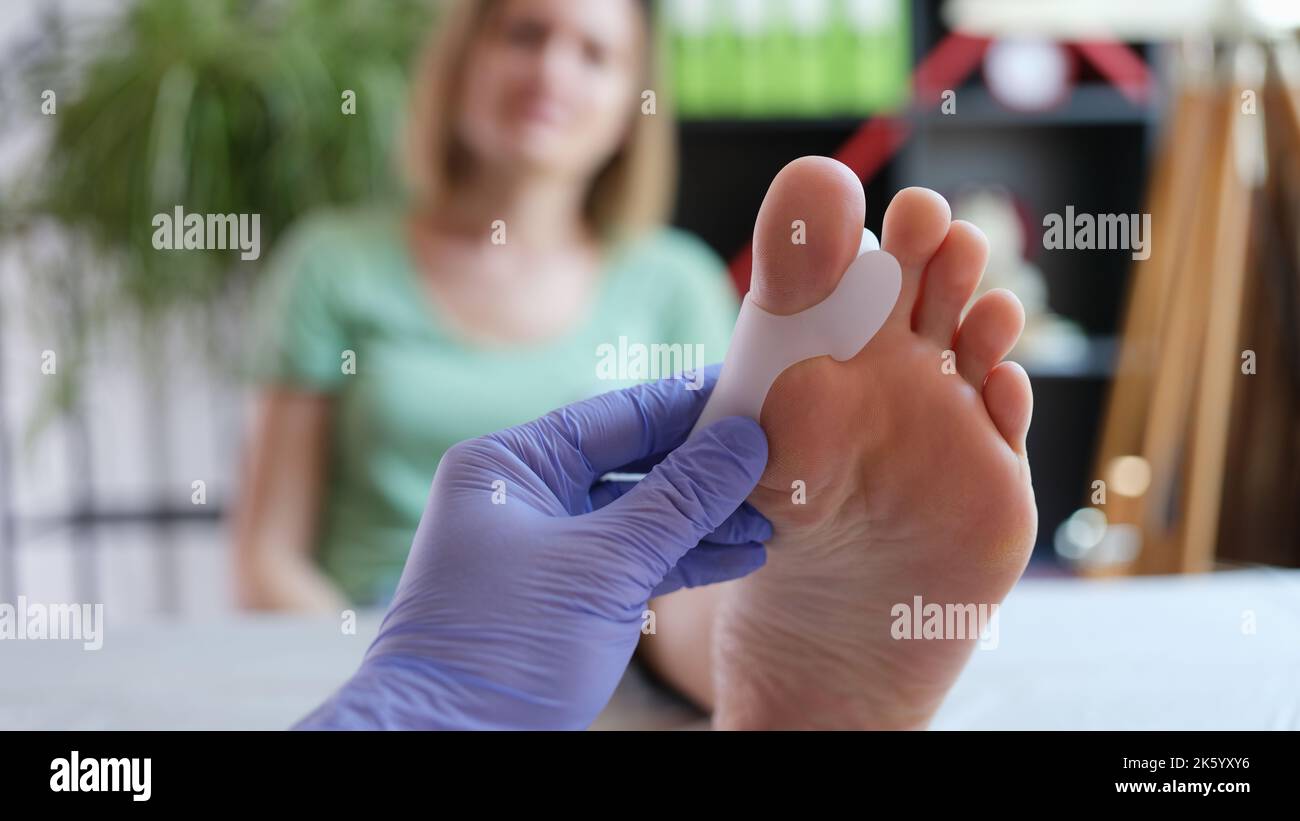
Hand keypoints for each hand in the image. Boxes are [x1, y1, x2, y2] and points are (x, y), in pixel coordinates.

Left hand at [296, 366, 769, 728]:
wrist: (450, 743)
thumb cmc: (505, 644)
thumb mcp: (604, 564)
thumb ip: (679, 500)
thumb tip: (744, 441)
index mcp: (510, 465)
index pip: (616, 415)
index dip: (688, 404)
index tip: (752, 389)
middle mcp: (525, 496)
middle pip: (634, 463)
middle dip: (706, 468)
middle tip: (778, 455)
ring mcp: (545, 548)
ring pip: (641, 516)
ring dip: (706, 518)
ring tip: (773, 515)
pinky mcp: (565, 597)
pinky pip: (635, 562)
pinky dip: (686, 559)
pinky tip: (742, 555)